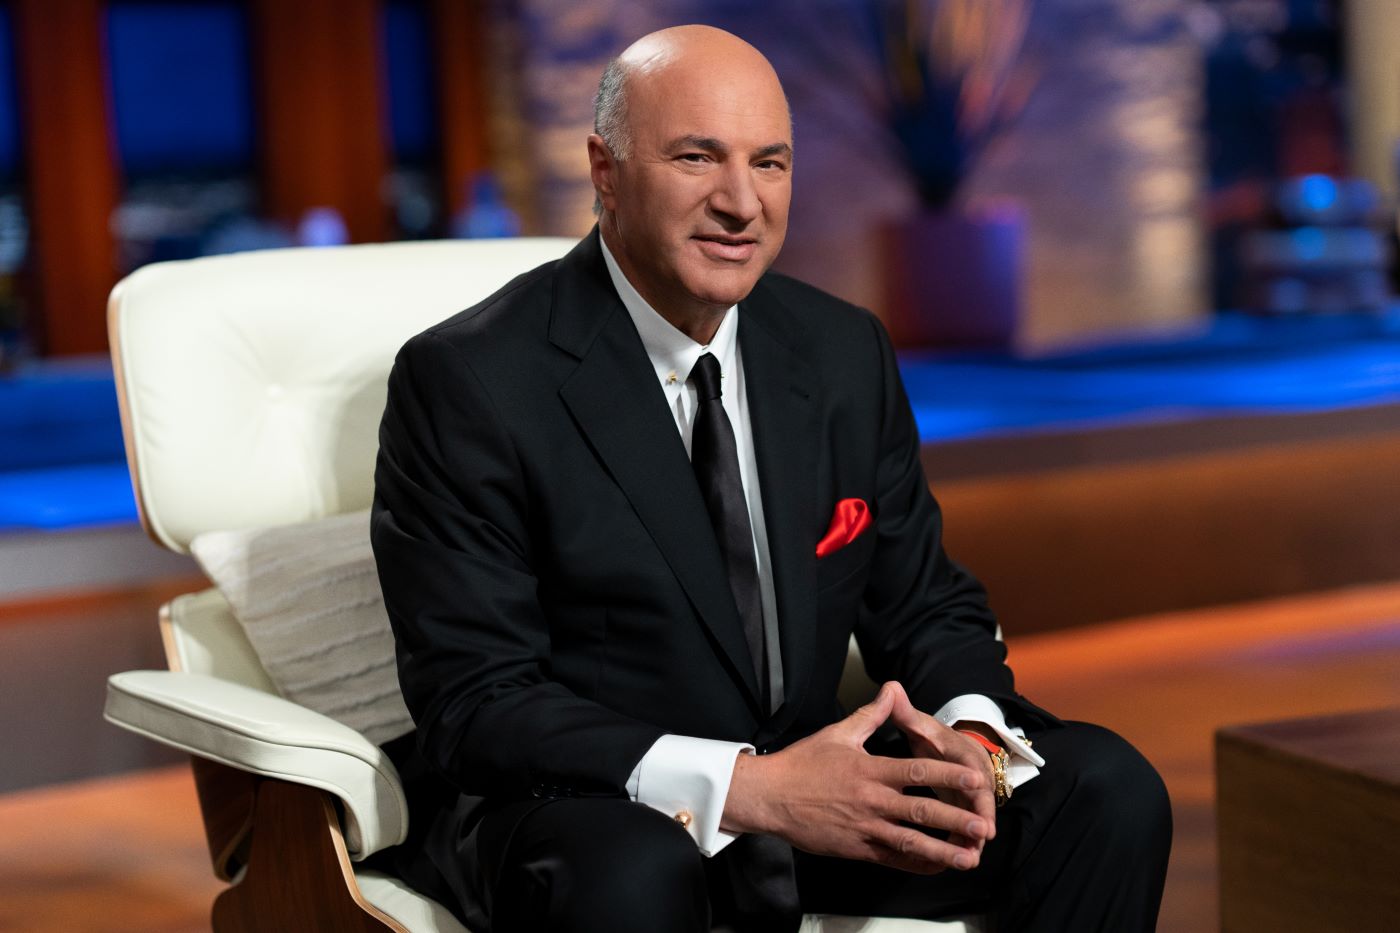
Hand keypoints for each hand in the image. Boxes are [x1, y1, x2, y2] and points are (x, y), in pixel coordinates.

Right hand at [720, 682, 990, 873]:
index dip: (949, 775)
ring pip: (911, 842)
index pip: (918, 770)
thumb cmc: (802, 763)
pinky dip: (917, 865)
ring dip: (943, 851)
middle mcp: (872, 800)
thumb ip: (872, 715)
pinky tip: (937, 867)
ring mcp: (865, 828)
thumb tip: (893, 688)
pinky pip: (893, 860)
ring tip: (970, 858)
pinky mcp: (857, 849)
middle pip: (921, 811)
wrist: (770, 796)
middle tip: (984, 827)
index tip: (975, 779)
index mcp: (870, 769)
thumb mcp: (838, 733)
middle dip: (956, 820)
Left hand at [886, 685, 997, 858]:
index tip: (979, 802)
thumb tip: (891, 688)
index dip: (978, 788)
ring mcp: (971, 796)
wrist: (946, 747)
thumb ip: (905, 712)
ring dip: (972, 838)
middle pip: (981, 801)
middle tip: (979, 842)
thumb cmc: (932, 736)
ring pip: (974, 820)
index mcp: (963, 753)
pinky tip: (952, 861)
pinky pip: (964, 830)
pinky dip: (960, 843)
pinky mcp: (964, 811)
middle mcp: (973, 776)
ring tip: (967, 860)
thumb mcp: (921, 724)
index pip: (974, 770)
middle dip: (981, 820)